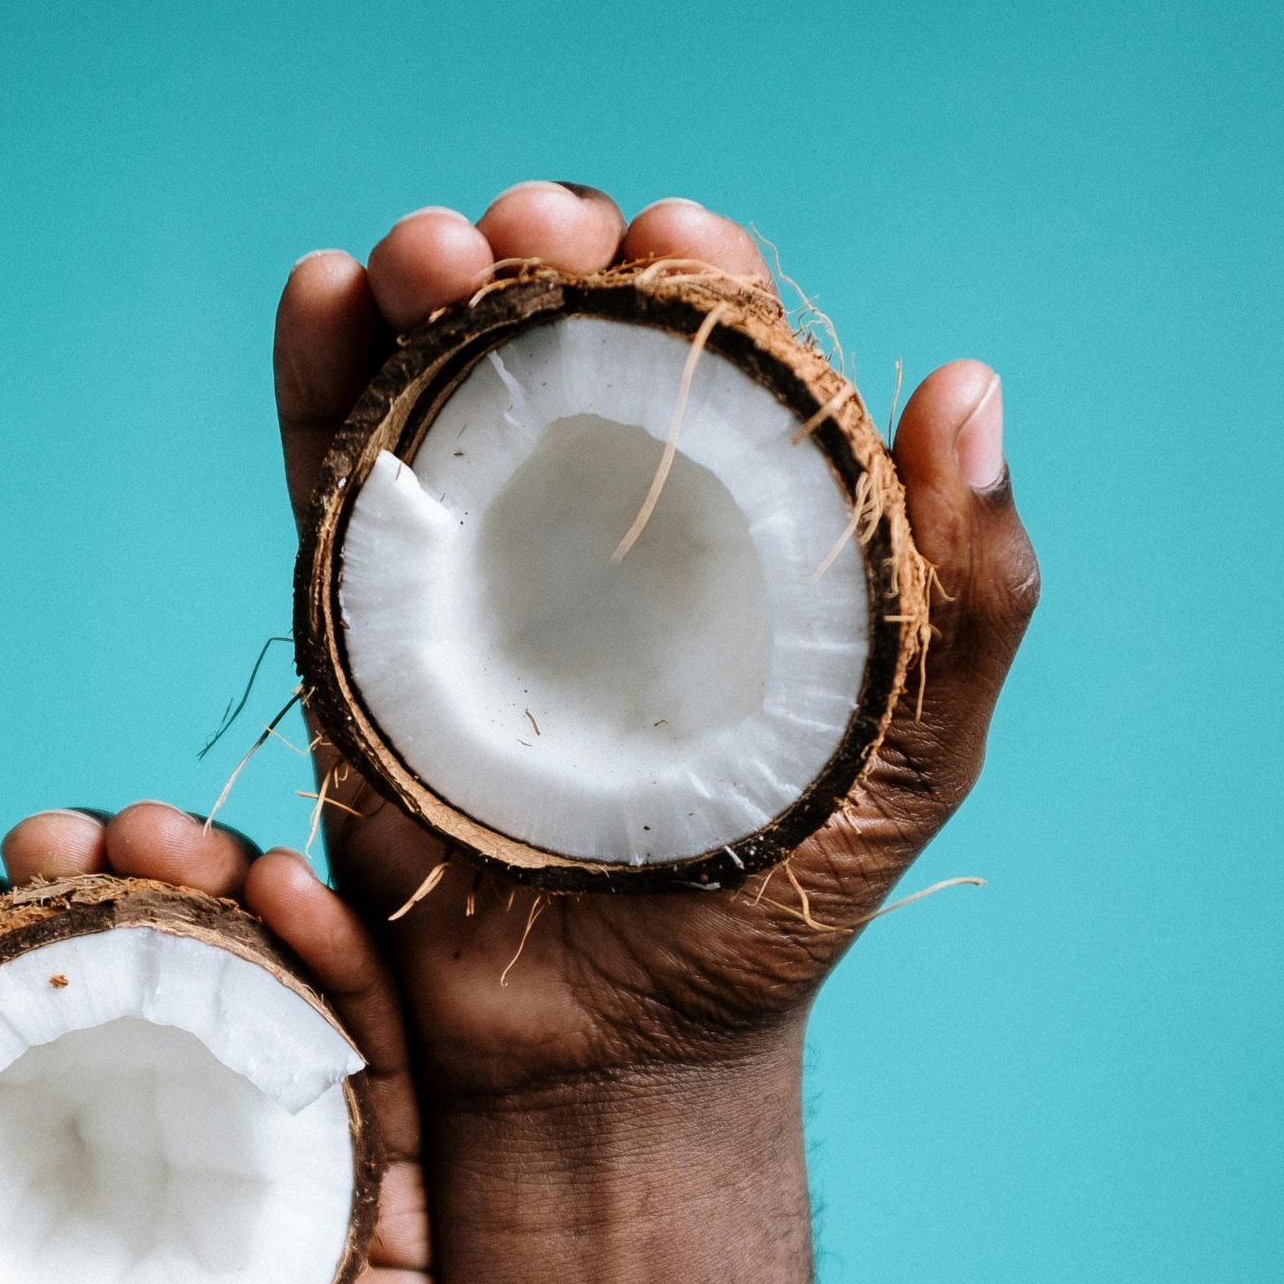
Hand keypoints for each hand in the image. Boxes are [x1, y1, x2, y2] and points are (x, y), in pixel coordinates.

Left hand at [0, 802, 443, 1283]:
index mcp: (53, 1177)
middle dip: (104, 878)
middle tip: (62, 839)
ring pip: (263, 984)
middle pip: (146, 971)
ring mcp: (284, 1167)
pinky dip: (343, 961)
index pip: (21, 1017)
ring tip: (170, 833)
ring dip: (223, 884)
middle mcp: (165, 1149)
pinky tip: (294, 889)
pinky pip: (377, 1059)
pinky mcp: (390, 1205)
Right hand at [275, 183, 1040, 1095]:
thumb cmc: (776, 904)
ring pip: (437, 374)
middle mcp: (595, 510)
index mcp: (726, 514)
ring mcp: (469, 554)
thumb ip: (968, 594)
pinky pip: (329, 480)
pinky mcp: (356, 618)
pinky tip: (320, 289)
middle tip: (538, 234)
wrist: (608, 1049)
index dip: (698, 272)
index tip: (687, 243)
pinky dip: (314, 372)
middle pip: (561, 329)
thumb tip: (967, 383)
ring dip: (424, 278)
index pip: (714, 350)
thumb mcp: (910, 756)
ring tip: (429, 246)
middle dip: (546, 245)